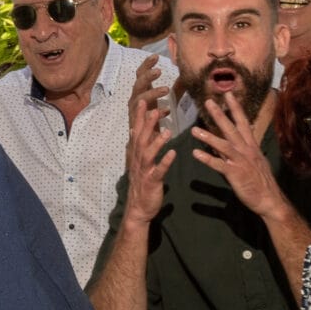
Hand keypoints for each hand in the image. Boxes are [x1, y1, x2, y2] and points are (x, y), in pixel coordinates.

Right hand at [121, 74, 176, 226]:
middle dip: (147, 123)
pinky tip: (173, 153)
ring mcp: (144, 171)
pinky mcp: (152, 182)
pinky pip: (159, 171)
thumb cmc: (143, 185)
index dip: (139, 116)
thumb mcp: (140, 163)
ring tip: (166, 130)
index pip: (137, 131)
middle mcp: (138, 160)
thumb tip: (137, 130)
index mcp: (137, 154)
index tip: (142, 100)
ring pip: (148, 153)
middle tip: (153, 107)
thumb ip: (140, 146)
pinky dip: (165, 162)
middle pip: (141, 138)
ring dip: (156, 141)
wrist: (139, 209)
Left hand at [190, 93, 282, 220]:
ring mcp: (241, 161)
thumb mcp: (249, 162)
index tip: (228, 94)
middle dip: (220, 115)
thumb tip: (219, 145)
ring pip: (223, 145)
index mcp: (251, 146)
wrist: (269, 199)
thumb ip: (233, 152)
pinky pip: (219, 165)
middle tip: (208, 102)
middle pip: (231, 129)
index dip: (235, 108)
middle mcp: (246, 150)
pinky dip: (207, 159)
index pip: (243, 123)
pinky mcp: (235, 173)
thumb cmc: (259, 181)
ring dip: (208, 137)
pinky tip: (195, 153)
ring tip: (193, 130)